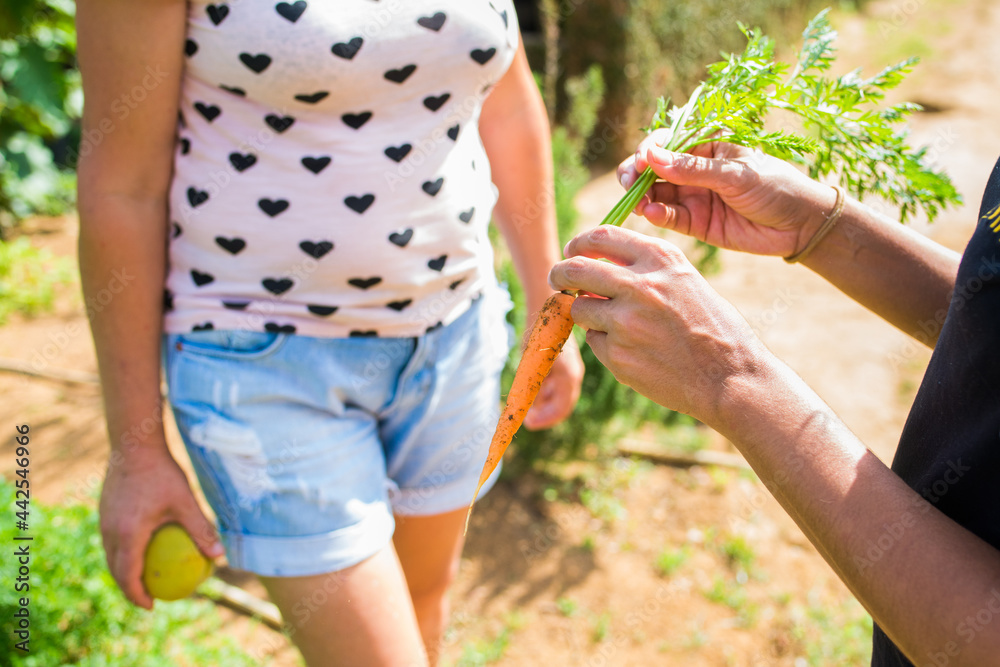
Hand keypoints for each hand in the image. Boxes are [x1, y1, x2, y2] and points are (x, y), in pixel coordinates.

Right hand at [99, 443, 223, 608]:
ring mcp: (104, 521)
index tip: (152, 605)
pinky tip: (142, 548)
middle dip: (129, 588)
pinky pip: (112, 540)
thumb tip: (220, 556)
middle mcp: (110, 531)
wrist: (135, 444)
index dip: (138, 595)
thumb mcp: (187, 502)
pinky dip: (123, 552)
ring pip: (111, 555)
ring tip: (144, 577)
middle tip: (148, 597)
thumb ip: (201, 530)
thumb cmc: (163, 473)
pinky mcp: (105, 510)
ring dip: (124, 571)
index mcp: (128, 535)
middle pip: (116, 570)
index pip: (128, 576)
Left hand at [523, 333, 583, 429]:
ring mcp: (569, 371)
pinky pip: (555, 386)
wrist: (551, 306)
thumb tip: (527, 407)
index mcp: (569, 376)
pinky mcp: (564, 365)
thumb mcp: (532, 360)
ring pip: (557, 397)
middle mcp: (572, 375)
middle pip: (560, 405)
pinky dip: (544, 392)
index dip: (546, 419)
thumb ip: (532, 384)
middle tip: (525, 418)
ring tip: (527, 402)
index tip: (529, 423)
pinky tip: (532, 388)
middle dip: (543, 414)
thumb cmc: (541, 331)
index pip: (562, 408)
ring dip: (542, 403)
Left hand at [548, 226, 770, 425]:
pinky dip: (606, 344)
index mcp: (660, 260)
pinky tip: (636, 351)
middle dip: (559, 274)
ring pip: (580, 309)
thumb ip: (645, 269)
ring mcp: (625, 322)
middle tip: (557, 280)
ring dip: (588, 315)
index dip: (579, 244)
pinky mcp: (617, 356)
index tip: (572, 252)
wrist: (730, 378)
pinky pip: (595, 342)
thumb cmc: (711, 327)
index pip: (601, 236)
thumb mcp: (685, 281)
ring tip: (619, 326)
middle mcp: (639, 286)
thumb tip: (596, 262)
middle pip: (575, 270)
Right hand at [619, 131, 838, 257]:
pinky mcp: (695, 223)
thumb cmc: (775, 186)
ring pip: (656, 194)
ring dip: (642, 196)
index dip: (649, 151)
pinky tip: (652, 213)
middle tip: (629, 183)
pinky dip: (656, 215)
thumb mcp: (735, 174)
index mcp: (706, 147)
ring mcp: (693, 197)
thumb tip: (653, 156)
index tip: (641, 162)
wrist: (800, 225)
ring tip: (639, 202)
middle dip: (636, 174)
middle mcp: (694, 170)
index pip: (668, 143)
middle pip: (654, 169)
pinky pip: (668, 217)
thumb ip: (693, 168)